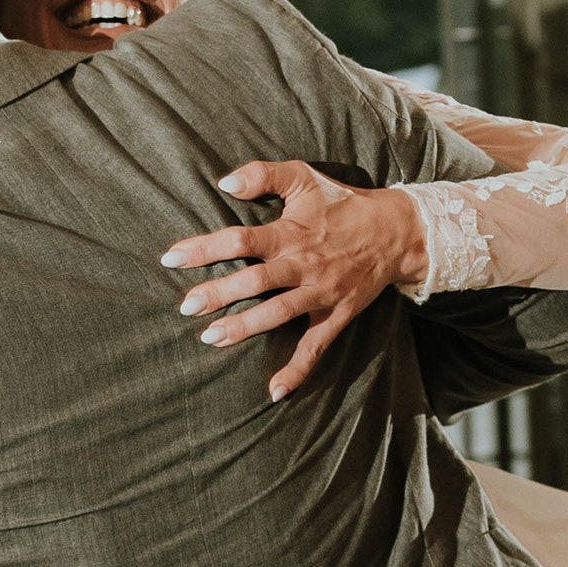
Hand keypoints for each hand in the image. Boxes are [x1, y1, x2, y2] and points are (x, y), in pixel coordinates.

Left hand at [166, 163, 427, 401]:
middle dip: (220, 294)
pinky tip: (274, 392)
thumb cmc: (342, 203)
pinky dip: (297, 371)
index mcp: (292, 233)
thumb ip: (264, 174)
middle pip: (257, 280)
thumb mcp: (305, 177)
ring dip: (246, 327)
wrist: (396, 232)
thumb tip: (225, 183)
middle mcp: (304, 265)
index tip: (172, 258)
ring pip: (279, 313)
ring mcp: (321, 293)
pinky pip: (315, 347)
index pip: (242, 239)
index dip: (205, 248)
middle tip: (186, 306)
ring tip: (211, 339)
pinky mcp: (336, 315)